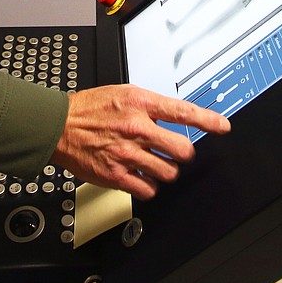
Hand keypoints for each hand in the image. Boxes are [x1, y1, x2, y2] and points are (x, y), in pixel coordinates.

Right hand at [51, 84, 230, 199]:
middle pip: (182, 149)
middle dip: (183, 152)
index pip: (182, 111)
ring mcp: (128, 153)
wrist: (59, 126)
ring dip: (165, 169)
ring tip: (152, 162)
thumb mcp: (122, 93)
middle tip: (174, 151)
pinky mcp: (118, 175)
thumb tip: (174, 115)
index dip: (208, 120)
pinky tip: (140, 175)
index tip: (222, 126)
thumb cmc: (89, 108)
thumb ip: (150, 105)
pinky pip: (149, 189)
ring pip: (168, 172)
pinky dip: (148, 185)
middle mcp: (137, 128)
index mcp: (140, 104)